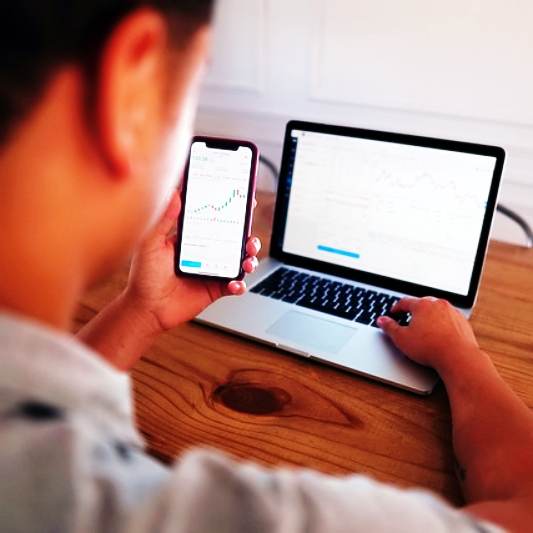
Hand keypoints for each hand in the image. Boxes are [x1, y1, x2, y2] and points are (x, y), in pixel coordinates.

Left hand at [124, 190, 260, 332]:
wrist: (147, 309)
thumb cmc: (144, 276)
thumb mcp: (151, 242)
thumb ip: (164, 218)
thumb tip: (174, 193)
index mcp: (192, 237)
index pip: (215, 219)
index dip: (230, 210)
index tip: (242, 200)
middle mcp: (205, 252)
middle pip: (235, 239)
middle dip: (248, 235)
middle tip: (249, 236)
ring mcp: (212, 270)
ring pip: (240, 260)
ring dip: (250, 258)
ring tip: (247, 260)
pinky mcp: (216, 289)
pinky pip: (235, 285)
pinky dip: (240, 284)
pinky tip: (235, 283)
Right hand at [377, 297, 479, 372]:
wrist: (458, 357)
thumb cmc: (430, 348)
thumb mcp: (402, 339)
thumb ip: (389, 327)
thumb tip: (382, 320)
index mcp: (422, 305)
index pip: (404, 302)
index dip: (396, 308)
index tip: (393, 313)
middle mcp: (438, 305)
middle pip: (422, 304)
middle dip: (413, 311)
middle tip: (407, 319)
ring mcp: (452, 312)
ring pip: (436, 310)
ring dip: (429, 316)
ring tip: (423, 328)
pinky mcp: (462, 322)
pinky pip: (448, 319)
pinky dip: (442, 323)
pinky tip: (439, 334)